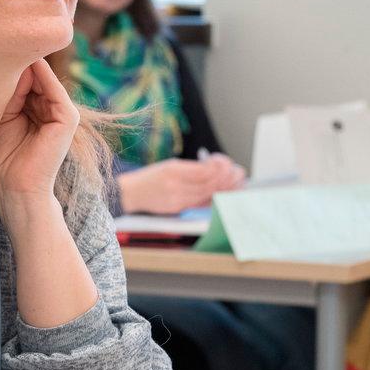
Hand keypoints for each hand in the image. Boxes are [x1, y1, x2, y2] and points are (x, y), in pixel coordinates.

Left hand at [0, 59, 79, 211]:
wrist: (15, 188)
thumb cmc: (3, 157)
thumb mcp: (1, 117)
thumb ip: (7, 92)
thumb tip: (6, 62)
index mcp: (36, 106)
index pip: (25, 75)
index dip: (8, 62)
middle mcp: (51, 106)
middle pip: (34, 73)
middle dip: (16, 59)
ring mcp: (62, 112)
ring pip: (42, 77)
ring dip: (25, 64)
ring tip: (6, 47)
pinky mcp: (67, 118)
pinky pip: (52, 89)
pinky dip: (39, 75)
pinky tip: (22, 65)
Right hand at [116, 157, 243, 214]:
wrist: (132, 194)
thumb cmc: (150, 177)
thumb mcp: (170, 165)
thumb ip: (193, 168)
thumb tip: (217, 168)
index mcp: (173, 171)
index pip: (206, 170)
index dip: (221, 165)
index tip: (223, 161)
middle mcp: (176, 187)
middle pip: (211, 183)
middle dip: (229, 176)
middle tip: (237, 170)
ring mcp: (178, 200)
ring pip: (210, 194)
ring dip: (227, 187)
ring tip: (235, 179)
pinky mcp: (180, 209)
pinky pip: (204, 203)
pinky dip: (218, 196)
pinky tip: (225, 191)